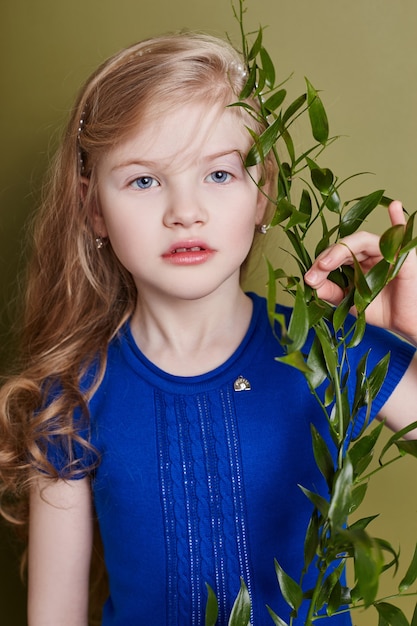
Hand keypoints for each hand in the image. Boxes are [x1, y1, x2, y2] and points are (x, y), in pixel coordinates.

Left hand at [304, 201, 416, 345]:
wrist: (402, 323)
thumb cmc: (379, 310)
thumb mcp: (347, 301)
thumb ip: (329, 291)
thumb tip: (310, 281)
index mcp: (356, 260)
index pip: (334, 254)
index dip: (320, 263)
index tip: (309, 278)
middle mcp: (369, 252)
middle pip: (345, 246)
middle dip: (327, 258)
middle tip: (313, 274)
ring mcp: (387, 251)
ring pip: (361, 241)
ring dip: (341, 250)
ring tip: (326, 263)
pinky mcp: (403, 256)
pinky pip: (402, 234)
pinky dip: (398, 219)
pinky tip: (395, 206)